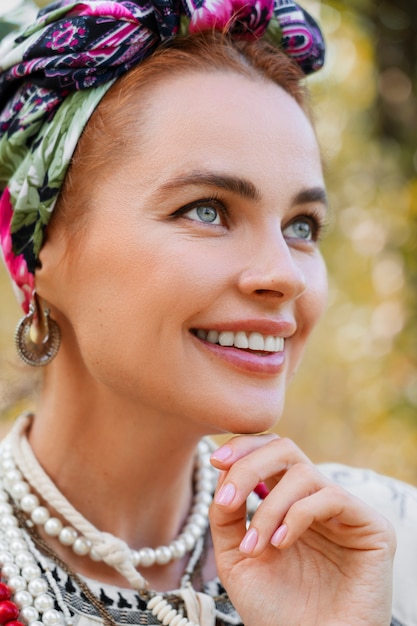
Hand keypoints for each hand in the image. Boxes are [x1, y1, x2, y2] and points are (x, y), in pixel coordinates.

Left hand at [209, 434, 394, 625]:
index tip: (215, 460)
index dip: (244, 447)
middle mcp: (316, 499)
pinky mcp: (372, 528)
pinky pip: (331, 497)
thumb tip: (223, 472)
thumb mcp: (237, 557)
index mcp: (288, 501)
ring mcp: (344, 512)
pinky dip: (298, 515)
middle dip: (250, 466)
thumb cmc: (274, 610)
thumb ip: (226, 516)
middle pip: (286, 449)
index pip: (270, 453)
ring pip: (304, 473)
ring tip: (257, 545)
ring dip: (270, 507)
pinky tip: (281, 544)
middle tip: (228, 498)